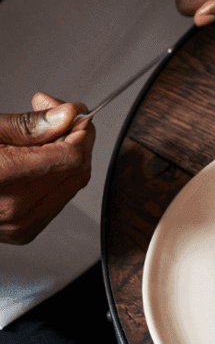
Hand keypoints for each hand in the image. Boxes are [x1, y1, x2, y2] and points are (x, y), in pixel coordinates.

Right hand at [0, 94, 94, 244]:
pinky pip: (56, 201)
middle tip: (53, 113)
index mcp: (4, 179)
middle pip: (76, 171)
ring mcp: (20, 226)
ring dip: (66, 157)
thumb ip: (27, 126)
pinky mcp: (21, 233)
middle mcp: (15, 210)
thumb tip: (66, 116)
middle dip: (74, 138)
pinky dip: (55, 177)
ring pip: (70, 187)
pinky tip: (36, 159)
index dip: (79, 129)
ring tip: (40, 135)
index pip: (71, 156)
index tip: (70, 110)